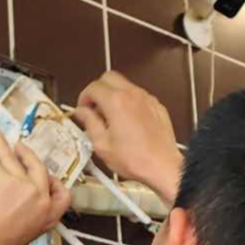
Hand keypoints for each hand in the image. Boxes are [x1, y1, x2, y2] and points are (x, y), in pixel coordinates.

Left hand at [0, 132, 71, 244]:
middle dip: (30, 156)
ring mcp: (22, 184)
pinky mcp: (1, 176)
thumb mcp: (24, 237)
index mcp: (47, 217)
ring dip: (6, 146)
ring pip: (14, 159)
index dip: (55, 184)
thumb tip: (20, 213)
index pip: (63, 196)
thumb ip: (28, 220)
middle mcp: (39, 197)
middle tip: (21, 150)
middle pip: (39, 169)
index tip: (47, 179)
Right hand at [72, 71, 183, 204]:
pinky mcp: (156, 106)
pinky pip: (138, 96)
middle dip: (98, 90)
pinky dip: (129, 102)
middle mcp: (133, 95)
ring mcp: (147, 99)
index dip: (84, 97)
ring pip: (124, 84)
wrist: (162, 166)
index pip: (93, 87)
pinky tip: (126, 121)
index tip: (83, 108)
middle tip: (94, 107)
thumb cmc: (137, 160)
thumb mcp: (102, 145)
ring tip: (110, 117)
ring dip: (113, 95)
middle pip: (109, 77)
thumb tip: (82, 113)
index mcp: (116, 103)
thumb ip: (89, 123)